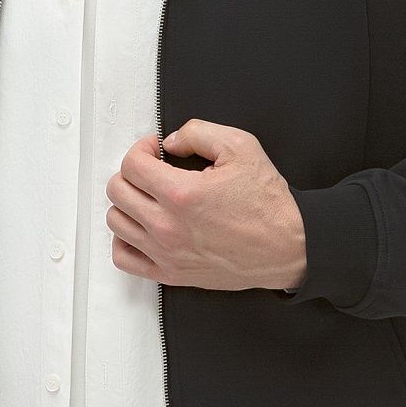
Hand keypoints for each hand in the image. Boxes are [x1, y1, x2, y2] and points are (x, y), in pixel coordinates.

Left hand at [105, 120, 306, 290]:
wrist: (289, 246)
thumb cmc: (268, 204)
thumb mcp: (241, 147)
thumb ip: (198, 132)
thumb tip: (170, 142)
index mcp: (181, 194)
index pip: (131, 165)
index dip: (141, 149)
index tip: (155, 151)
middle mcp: (168, 226)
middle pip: (117, 191)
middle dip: (132, 172)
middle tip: (152, 170)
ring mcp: (166, 253)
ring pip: (116, 222)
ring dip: (128, 203)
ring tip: (149, 197)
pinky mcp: (171, 273)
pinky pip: (124, 258)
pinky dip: (125, 240)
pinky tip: (142, 227)